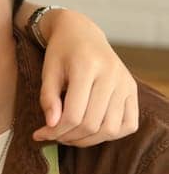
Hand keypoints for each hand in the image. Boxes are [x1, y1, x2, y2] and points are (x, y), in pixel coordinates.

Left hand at [32, 10, 138, 144]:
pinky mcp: (133, 90)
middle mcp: (112, 75)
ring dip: (88, 140)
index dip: (55, 131)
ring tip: (70, 134)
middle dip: (68, 136)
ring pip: (110, 129)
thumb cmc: (61, 52)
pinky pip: (128, 125)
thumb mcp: (48, 70)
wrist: (82, 33)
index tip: (40, 134)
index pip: (73, 114)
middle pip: (92, 124)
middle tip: (54, 135)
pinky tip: (92, 130)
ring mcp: (126, 83)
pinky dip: (110, 134)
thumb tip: (51, 126)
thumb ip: (48, 98)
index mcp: (88, 66)